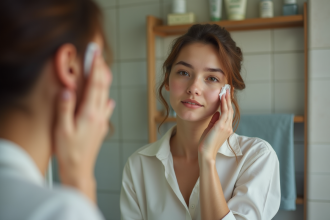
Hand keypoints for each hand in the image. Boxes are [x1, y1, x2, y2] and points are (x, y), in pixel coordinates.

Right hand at [53, 50, 114, 201]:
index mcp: (89, 113)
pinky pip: (106, 109)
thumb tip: (67, 90)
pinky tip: (108, 100)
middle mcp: (99, 115)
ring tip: (101, 70)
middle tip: (99, 55)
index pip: (95, 84)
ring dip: (104, 81)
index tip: (95, 53)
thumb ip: (65, 108)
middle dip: (101, 69)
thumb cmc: (70, 152)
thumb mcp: (62, 130)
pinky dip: (106, 100)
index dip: (95, 67)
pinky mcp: (101, 127)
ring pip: (106, 96)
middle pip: (103, 87)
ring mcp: (102, 121)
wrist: (80, 169)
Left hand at [198, 89, 233, 165]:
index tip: (226, 95)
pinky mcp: (221, 126)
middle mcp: (228, 127)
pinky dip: (224, 103)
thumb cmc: (206, 143)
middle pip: (230, 110)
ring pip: (228, 109)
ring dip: (227, 99)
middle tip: (228, 89)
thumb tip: (217, 112)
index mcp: (226, 128)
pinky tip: (222, 97)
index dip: (227, 104)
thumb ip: (214, 121)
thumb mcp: (210, 129)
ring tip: (226, 90)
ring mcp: (226, 127)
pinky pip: (224, 112)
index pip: (228, 113)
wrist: (206, 153)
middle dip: (228, 99)